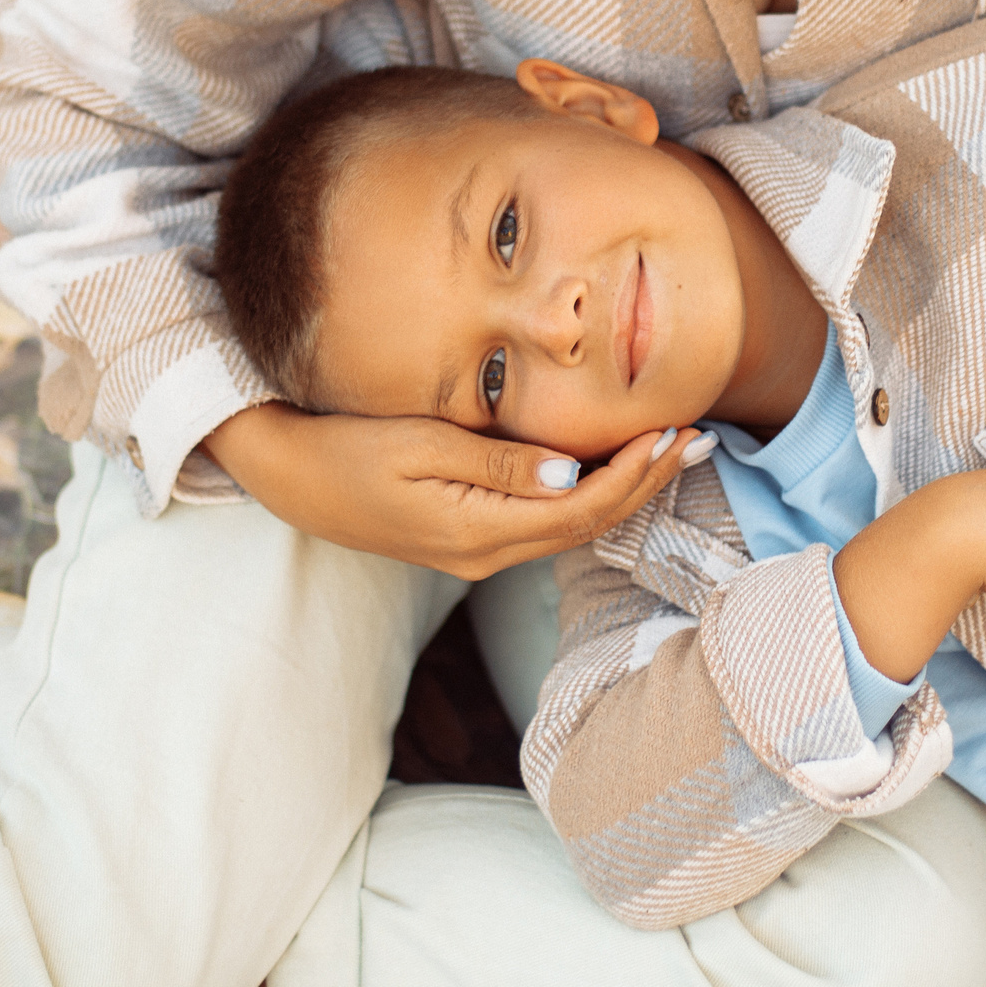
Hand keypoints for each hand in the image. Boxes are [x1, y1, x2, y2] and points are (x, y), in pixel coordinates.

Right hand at [202, 402, 698, 578]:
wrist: (285, 477)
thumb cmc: (344, 450)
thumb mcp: (418, 447)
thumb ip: (498, 463)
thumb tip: (572, 472)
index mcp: (478, 533)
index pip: (583, 508)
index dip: (637, 474)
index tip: (676, 432)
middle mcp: (486, 554)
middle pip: (590, 523)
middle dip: (649, 481)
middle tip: (700, 437)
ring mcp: (477, 552)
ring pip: (572, 525)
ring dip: (626, 487)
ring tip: (671, 448)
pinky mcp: (468, 538)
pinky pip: (546, 521)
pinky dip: (589, 493)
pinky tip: (610, 467)